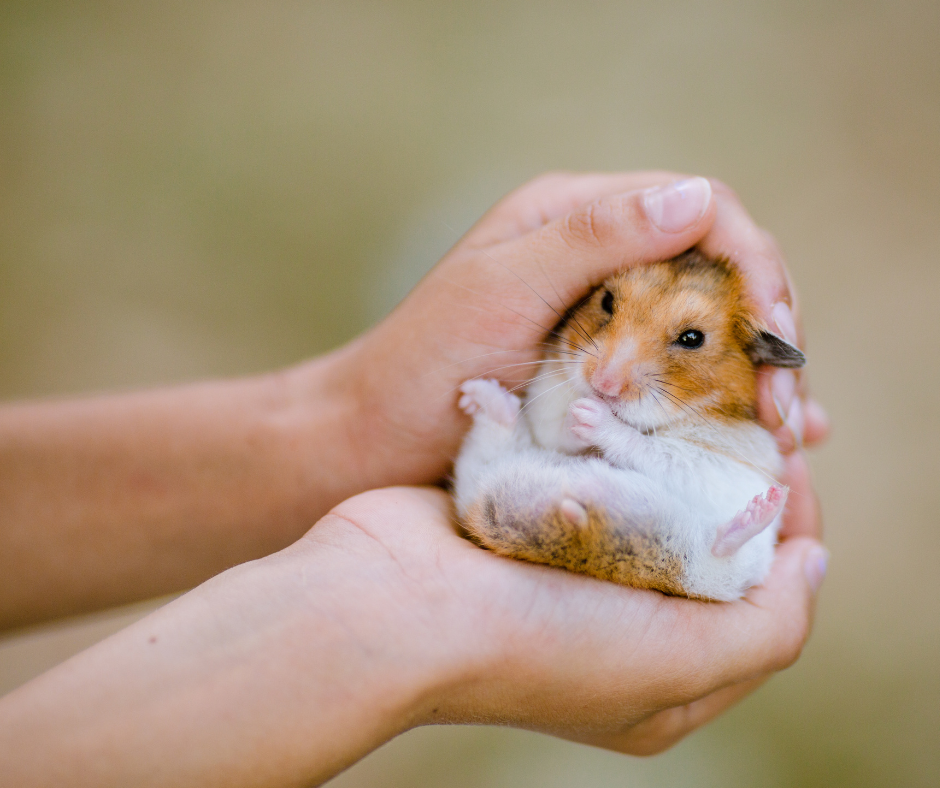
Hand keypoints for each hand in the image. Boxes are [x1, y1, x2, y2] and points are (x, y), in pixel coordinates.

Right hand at [0, 449, 823, 785]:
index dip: (784, 517)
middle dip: (724, 469)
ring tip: (684, 381)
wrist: (387, 602)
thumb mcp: (671, 670)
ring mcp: (565, 560)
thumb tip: (812, 563)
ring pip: (643, 487)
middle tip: (741, 404)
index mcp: (658, 664)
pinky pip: (586, 465)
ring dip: (663, 438)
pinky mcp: (525, 513)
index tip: (790, 450)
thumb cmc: (529, 641)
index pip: (755, 586)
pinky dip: (607, 430)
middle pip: (700, 533)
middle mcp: (616, 613)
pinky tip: (621, 388)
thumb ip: (766, 630)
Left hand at [324, 171, 828, 491]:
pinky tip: (768, 439)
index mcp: (578, 218)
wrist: (375, 438)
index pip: (702, 213)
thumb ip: (591, 238)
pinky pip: (685, 376)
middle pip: (720, 274)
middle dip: (768, 332)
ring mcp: (609, 319)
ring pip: (712, 329)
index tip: (774, 333)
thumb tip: (697, 197)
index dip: (754, 267)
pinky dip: (728, 402)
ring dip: (759, 376)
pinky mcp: (608, 374)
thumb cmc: (422, 362)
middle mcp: (603, 260)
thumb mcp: (500, 289)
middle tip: (787, 405)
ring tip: (787, 434)